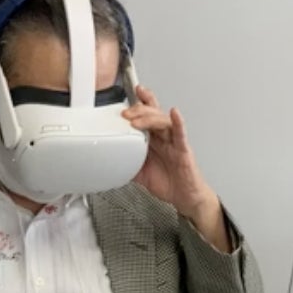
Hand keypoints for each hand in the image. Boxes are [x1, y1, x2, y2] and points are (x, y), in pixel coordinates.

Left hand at [122, 85, 218, 219]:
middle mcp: (163, 137)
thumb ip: (126, 165)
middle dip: (139, 109)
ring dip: (149, 117)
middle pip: (152, 114)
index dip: (138, 104)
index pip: (145, 117)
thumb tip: (109, 163)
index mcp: (152, 139)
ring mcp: (174, 142)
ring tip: (137, 120)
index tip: (127, 96)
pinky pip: (181, 134)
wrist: (183, 196)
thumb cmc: (167, 181)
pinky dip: (178, 123)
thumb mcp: (139, 173)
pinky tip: (174, 114)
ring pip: (163, 122)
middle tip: (126, 112)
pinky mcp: (183, 150)